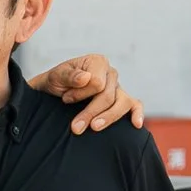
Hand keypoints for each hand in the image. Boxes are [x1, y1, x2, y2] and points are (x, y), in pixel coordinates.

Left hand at [31, 53, 145, 133]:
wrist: (53, 92)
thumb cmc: (56, 83)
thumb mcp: (56, 77)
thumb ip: (69, 76)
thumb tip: (86, 78)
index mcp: (97, 62)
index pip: (97, 83)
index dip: (81, 94)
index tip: (66, 99)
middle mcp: (111, 73)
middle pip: (108, 96)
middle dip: (90, 112)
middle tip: (75, 127)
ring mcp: (118, 87)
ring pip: (122, 103)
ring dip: (107, 118)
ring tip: (94, 127)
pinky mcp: (121, 100)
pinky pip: (135, 105)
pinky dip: (137, 114)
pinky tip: (136, 124)